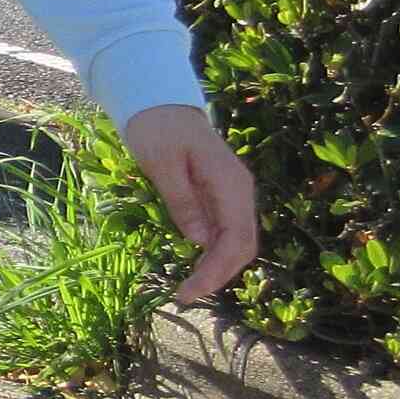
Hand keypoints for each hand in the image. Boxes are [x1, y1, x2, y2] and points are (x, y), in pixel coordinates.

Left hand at [122, 104, 258, 301]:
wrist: (160, 102)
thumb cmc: (157, 127)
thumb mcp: (161, 163)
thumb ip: (181, 200)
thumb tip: (197, 240)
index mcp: (230, 184)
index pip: (235, 240)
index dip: (216, 271)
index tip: (189, 292)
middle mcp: (239, 192)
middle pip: (242, 246)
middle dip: (218, 275)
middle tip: (183, 296)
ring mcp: (232, 194)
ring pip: (236, 241)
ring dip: (217, 267)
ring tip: (188, 288)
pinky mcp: (220, 196)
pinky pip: (224, 231)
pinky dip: (213, 253)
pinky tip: (195, 266)